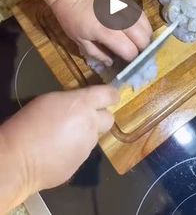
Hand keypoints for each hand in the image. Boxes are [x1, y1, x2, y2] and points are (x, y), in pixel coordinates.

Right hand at [1, 85, 118, 193]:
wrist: (19, 159)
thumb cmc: (30, 122)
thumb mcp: (50, 100)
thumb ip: (72, 100)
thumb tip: (79, 105)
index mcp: (84, 104)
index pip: (110, 95)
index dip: (112, 95)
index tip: (110, 96)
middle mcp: (91, 125)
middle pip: (109, 119)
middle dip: (100, 117)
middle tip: (84, 118)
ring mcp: (88, 147)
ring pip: (94, 137)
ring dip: (84, 134)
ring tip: (62, 137)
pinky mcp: (81, 164)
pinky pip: (82, 153)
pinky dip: (74, 150)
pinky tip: (57, 151)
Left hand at [51, 0, 152, 65]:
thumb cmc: (71, 15)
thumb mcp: (78, 39)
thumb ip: (97, 53)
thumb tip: (112, 62)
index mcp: (106, 32)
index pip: (130, 51)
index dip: (131, 60)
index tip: (127, 62)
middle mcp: (120, 19)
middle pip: (143, 39)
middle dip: (141, 49)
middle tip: (135, 53)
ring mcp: (125, 7)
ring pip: (146, 25)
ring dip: (145, 36)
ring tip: (139, 42)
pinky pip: (141, 13)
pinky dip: (143, 23)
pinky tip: (138, 28)